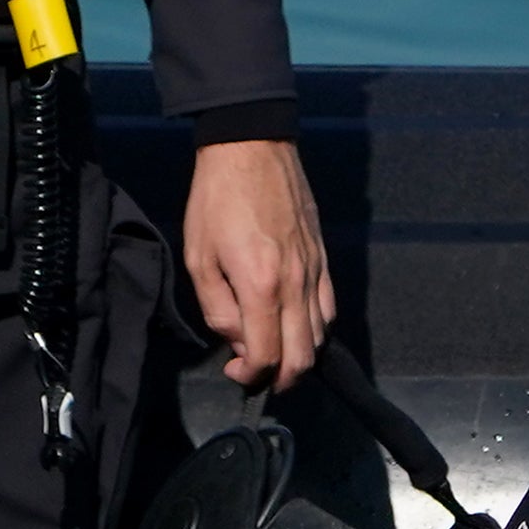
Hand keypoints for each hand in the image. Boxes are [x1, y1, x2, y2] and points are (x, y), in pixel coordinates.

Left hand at [183, 137, 337, 390]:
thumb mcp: (199, 258)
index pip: (267, 357)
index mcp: (261, 287)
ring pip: (322, 337)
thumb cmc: (216, 201)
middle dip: (280, 378)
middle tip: (256, 371)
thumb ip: (217, 309)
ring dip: (300, 356)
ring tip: (274, 349)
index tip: (233, 369)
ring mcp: (316, 272)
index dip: (250, 376)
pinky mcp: (324, 259)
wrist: (252, 150)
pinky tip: (294, 324)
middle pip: (303, 358)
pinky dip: (315, 329)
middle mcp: (297, 285)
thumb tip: (237, 339)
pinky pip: (329, 308)